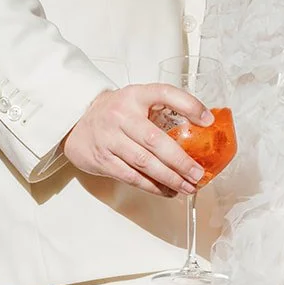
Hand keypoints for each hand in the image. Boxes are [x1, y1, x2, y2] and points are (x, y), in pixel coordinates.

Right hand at [63, 85, 212, 197]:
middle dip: (181, 160)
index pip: (165, 93)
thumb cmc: (115, 113)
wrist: (76, 122)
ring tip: (188, 186)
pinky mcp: (102, 159)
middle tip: (198, 173)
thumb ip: (162, 109)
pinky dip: (152, 186)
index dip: (188, 105)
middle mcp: (121, 115)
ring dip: (169, 178)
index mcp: (135, 95)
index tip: (208, 120)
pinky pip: (131, 176)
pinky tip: (167, 190)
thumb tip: (202, 127)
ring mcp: (110, 138)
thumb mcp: (136, 100)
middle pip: (155, 140)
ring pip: (144, 162)